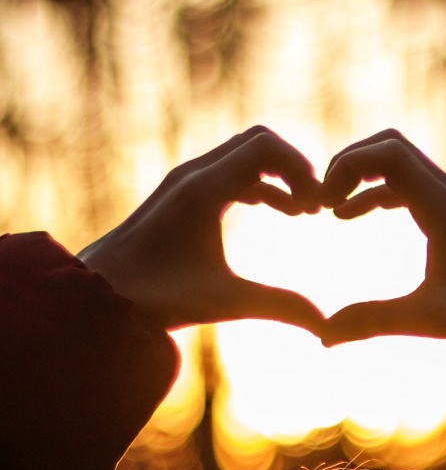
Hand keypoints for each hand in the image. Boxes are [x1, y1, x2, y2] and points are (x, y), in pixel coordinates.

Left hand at [78, 127, 323, 333]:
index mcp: (203, 188)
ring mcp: (183, 183)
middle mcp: (192, 175)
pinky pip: (228, 173)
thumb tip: (326, 327)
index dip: (301, 168)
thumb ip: (279, 307)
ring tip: (302, 213)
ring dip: (277, 177)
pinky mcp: (178, 197)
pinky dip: (258, 185)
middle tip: (315, 207)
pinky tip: (276, 213)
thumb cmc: (155, 298)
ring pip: (242, 157)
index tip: (318, 206)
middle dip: (293, 168)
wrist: (96, 296)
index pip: (265, 146)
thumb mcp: (224, 301)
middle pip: (257, 143)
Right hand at [319, 129, 445, 344]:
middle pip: (389, 146)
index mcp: (441, 206)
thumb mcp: (426, 317)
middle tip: (321, 199)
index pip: (388, 153)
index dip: (348, 166)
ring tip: (329, 208)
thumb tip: (323, 336)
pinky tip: (350, 216)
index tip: (324, 202)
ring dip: (360, 177)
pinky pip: (404, 182)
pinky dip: (373, 191)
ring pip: (396, 162)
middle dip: (349, 165)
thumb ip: (372, 321)